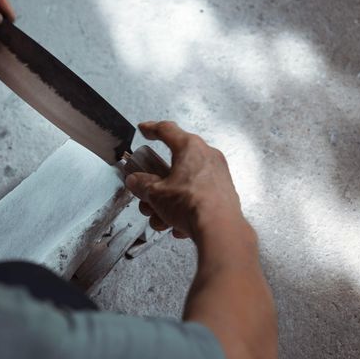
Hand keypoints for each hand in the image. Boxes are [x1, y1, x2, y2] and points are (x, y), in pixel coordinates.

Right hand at [125, 121, 243, 240]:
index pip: (167, 130)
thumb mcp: (155, 193)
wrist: (220, 229)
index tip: (143, 130)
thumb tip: (135, 180)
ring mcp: (218, 176)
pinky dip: (185, 210)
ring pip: (184, 185)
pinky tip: (177, 227)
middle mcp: (207, 157)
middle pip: (173, 165)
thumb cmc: (189, 203)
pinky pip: (198, 198)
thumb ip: (142, 184)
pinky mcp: (224, 194)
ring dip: (167, 203)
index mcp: (190, 147)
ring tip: (159, 221)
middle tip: (145, 196)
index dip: (151, 129)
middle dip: (155, 185)